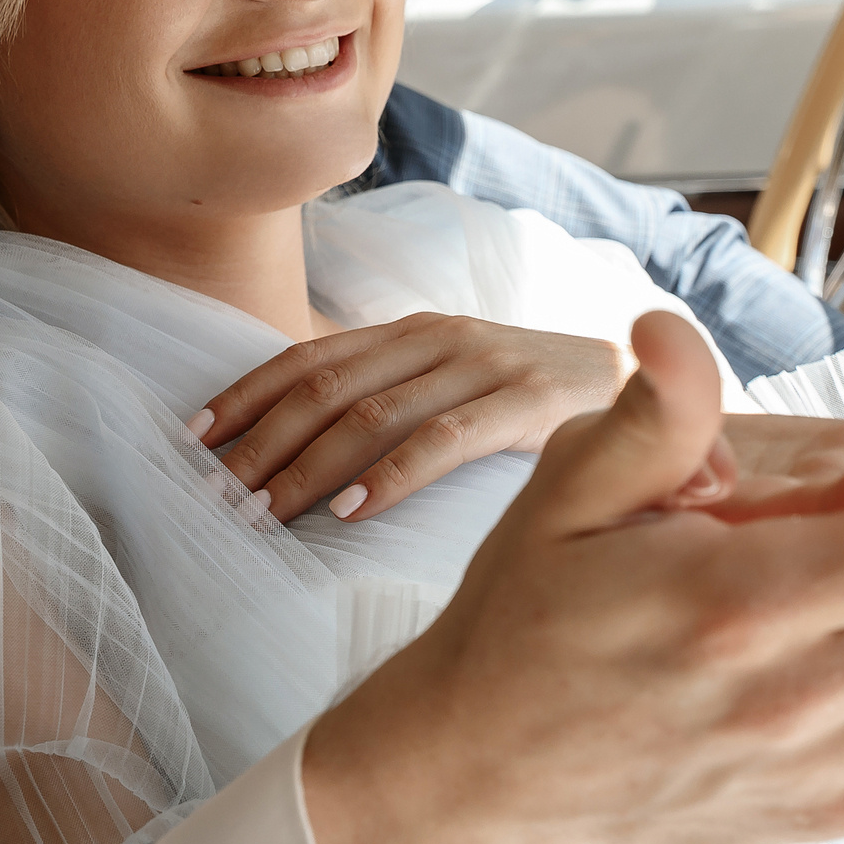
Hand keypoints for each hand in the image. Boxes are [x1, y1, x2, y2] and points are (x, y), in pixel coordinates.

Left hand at [195, 314, 631, 521]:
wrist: (649, 390)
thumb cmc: (536, 399)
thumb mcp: (456, 385)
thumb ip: (391, 401)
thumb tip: (301, 450)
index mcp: (412, 331)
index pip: (307, 357)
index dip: (246, 394)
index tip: (193, 437)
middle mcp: (439, 338)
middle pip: (326, 387)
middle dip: (263, 439)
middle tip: (217, 492)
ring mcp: (484, 365)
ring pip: (373, 413)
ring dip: (309, 465)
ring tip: (265, 511)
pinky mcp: (527, 403)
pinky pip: (444, 439)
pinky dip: (390, 476)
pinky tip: (351, 512)